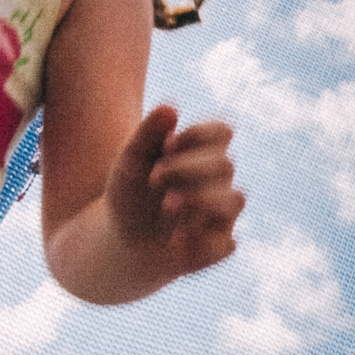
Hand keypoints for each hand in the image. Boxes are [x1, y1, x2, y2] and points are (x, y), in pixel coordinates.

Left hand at [103, 106, 242, 284]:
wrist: (120, 240)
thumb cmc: (131, 192)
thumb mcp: (130, 161)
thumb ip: (148, 134)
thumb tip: (171, 107)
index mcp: (202, 153)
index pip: (223, 132)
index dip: (200, 135)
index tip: (167, 146)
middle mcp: (218, 181)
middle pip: (225, 165)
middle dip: (189, 170)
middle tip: (154, 180)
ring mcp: (220, 214)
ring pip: (234, 201)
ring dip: (202, 201)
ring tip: (167, 206)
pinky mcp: (216, 246)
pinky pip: (225, 244)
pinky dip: (202, 242)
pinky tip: (175, 241)